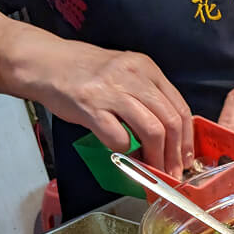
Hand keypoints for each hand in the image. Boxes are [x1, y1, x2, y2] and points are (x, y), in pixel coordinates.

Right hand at [21, 39, 193, 175]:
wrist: (46, 63)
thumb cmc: (87, 73)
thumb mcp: (125, 74)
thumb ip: (147, 98)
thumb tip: (169, 136)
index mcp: (146, 68)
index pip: (179, 107)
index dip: (187, 139)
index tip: (186, 157)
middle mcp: (133, 76)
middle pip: (170, 122)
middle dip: (175, 153)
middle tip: (172, 170)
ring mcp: (112, 91)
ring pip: (151, 130)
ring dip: (156, 157)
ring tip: (153, 169)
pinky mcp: (90, 106)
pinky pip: (119, 137)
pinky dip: (125, 151)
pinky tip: (122, 153)